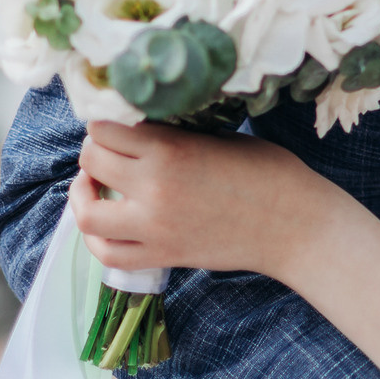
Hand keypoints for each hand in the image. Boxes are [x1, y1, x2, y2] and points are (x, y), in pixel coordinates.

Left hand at [70, 120, 335, 277]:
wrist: (295, 226)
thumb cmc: (270, 173)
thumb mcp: (221, 137)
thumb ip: (176, 135)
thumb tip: (140, 127)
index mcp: (171, 150)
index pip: (105, 128)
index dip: (107, 122)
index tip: (118, 124)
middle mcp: (155, 188)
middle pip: (91, 160)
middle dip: (95, 151)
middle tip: (109, 150)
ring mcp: (155, 228)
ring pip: (87, 212)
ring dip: (84, 195)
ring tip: (96, 186)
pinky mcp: (162, 256)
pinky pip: (107, 253)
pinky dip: (96, 238)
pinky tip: (107, 223)